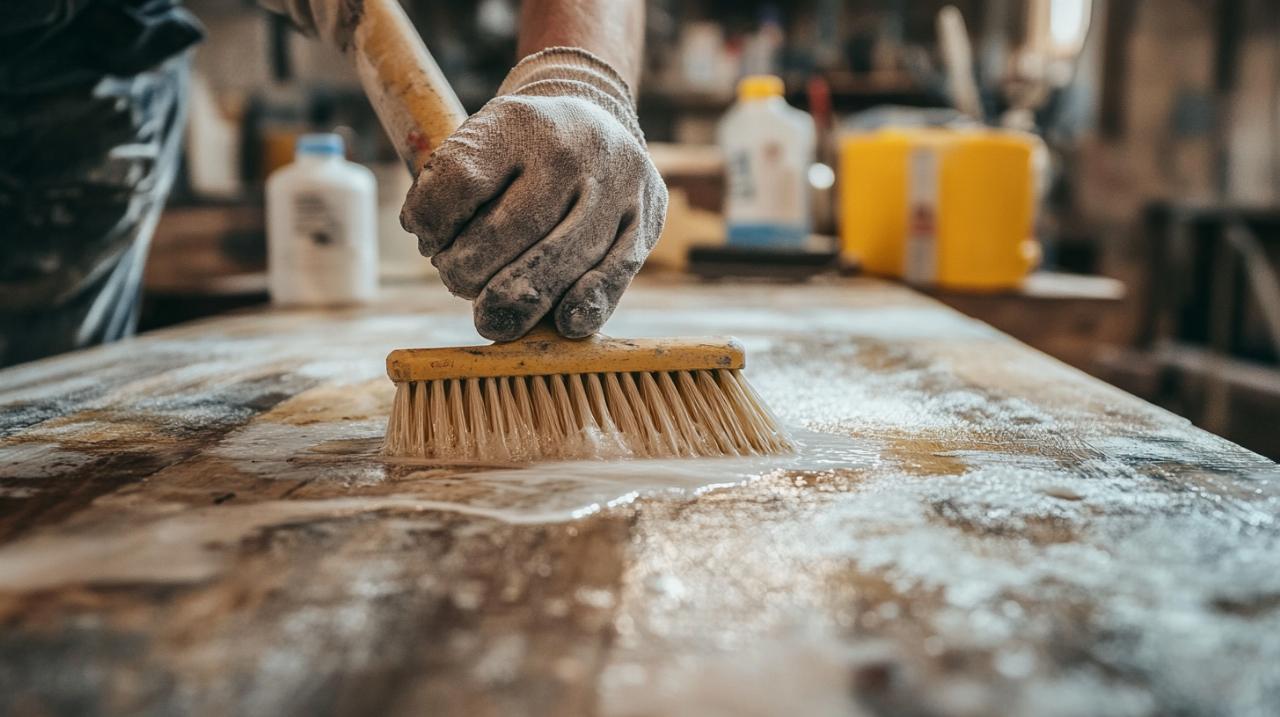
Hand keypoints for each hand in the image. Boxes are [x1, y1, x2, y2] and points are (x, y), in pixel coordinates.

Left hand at [400, 48, 666, 340]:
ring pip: (560, 259)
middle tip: (457, 281)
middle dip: (470, 272)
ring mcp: (616, 183)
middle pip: (511, 230)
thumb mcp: (480, 141)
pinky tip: (563, 322)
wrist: (595, 114)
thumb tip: (438, 248)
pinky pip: (615, 272)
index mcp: (518, 121)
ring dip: (516, 300)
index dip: (433, 224)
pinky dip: (585, 304)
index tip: (429, 241)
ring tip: (491, 316)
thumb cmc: (521, 149)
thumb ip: (450, 187)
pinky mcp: (646, 217)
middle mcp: (572, 148)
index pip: (461, 181)